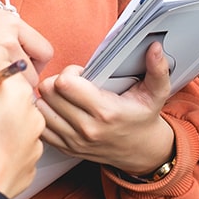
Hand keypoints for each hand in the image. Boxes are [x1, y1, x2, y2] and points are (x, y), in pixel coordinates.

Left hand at [35, 40, 174, 175]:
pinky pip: (40, 128)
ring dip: (48, 98)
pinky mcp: (65, 149)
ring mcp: (74, 142)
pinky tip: (58, 109)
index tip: (82, 73)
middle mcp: (86, 129)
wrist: (141, 151)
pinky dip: (45, 115)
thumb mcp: (156, 93)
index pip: (65, 83)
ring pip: (40, 110)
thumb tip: (156, 47)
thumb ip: (157, 69)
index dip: (71, 71)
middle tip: (71, 82)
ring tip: (64, 95)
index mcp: (106, 112)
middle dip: (57, 81)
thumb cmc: (143, 117)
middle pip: (48, 93)